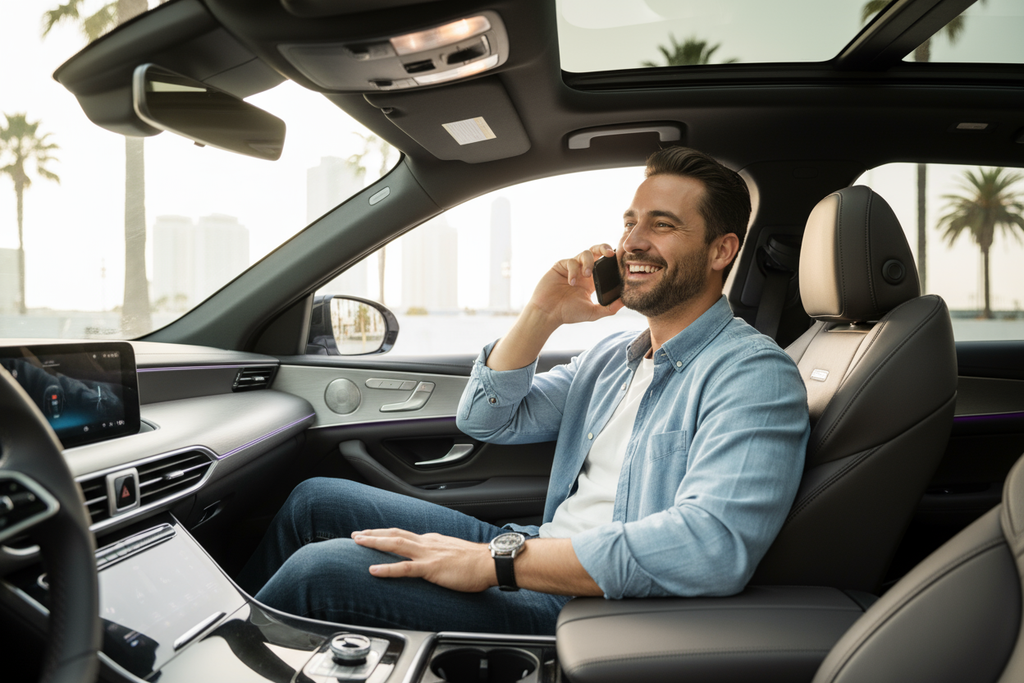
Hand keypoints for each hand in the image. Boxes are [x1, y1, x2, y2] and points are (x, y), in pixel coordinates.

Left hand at [351, 528, 495, 591]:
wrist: (490, 562)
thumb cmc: (477, 563)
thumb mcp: (454, 555)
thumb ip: (441, 556)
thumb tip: (435, 561)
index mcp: (432, 541)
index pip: (405, 535)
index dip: (387, 535)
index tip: (373, 535)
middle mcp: (427, 543)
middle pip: (395, 535)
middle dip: (374, 534)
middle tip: (356, 534)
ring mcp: (428, 554)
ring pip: (395, 545)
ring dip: (374, 542)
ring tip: (358, 542)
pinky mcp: (431, 568)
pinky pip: (404, 568)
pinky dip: (387, 569)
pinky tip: (372, 571)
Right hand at [526, 243, 624, 326]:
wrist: (547, 313)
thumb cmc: (568, 313)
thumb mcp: (592, 312)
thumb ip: (609, 308)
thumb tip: (625, 302)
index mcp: (592, 281)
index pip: (605, 265)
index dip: (612, 261)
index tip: (619, 262)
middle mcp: (583, 271)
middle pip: (596, 251)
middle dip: (604, 248)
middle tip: (609, 253)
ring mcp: (572, 267)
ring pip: (585, 253)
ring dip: (588, 262)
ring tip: (587, 275)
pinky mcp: (561, 266)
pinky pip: (571, 261)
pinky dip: (574, 270)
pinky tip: (571, 282)